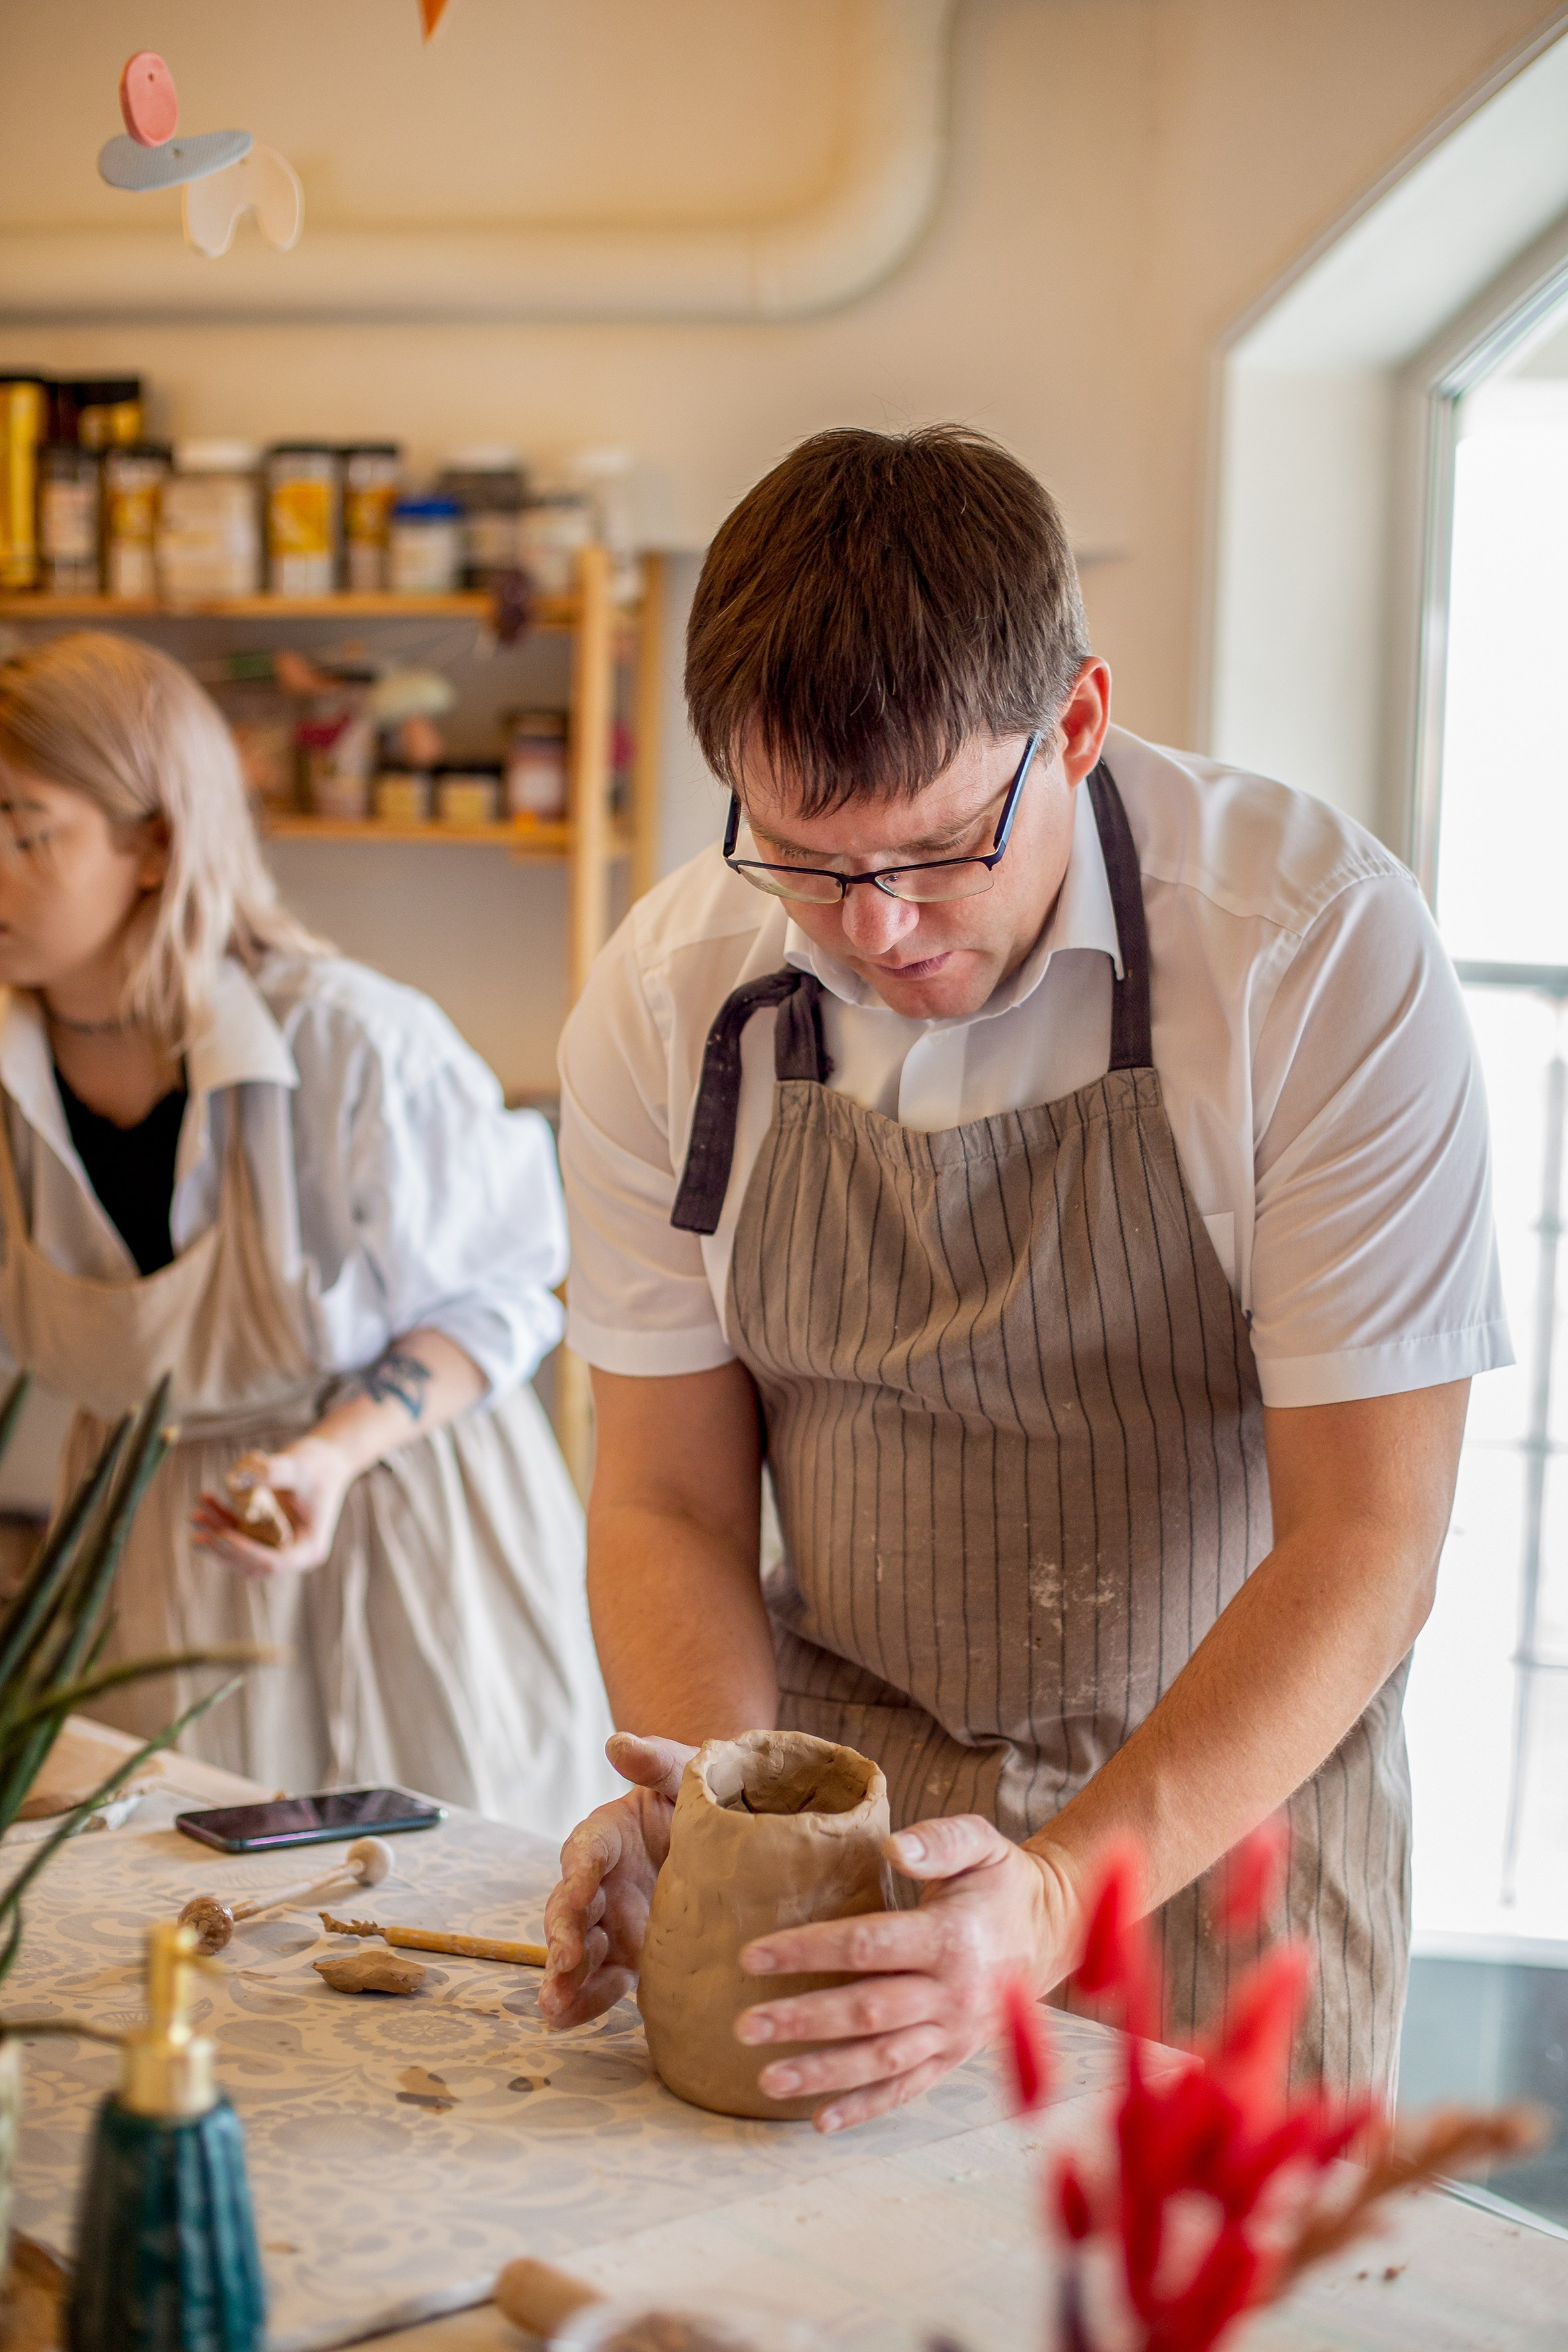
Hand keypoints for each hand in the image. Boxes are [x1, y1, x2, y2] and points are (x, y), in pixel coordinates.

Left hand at [190, 1436, 355, 1578]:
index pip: (274, 1563)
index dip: (246, 1552)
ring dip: (216, 1534)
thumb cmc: (317, 1464)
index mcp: (309, 1547)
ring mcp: (276, 1544)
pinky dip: (221, 1520)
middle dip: (223, 1549)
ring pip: (240, 1549)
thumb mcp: (297, 1466)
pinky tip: (205, 1501)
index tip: (222, 1535)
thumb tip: (238, 1480)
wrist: (324, 1460)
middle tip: (199, 1534)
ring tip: (196, 1515)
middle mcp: (292, 1552)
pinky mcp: (263, 1533)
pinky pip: (238, 1533)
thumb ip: (271, 1472)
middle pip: (252, 1562)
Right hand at [539, 1733, 694, 2027]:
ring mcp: (611, 1920)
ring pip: (577, 1950)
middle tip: (562, 1964)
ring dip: (563, 1977)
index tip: (579, 1892)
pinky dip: (584, 2000)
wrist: (728, 1834)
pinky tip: (567, 2021)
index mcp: (608, 1835)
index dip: (579, 1873)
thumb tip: (619, 1741)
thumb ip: (656, 1758)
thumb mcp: (686, 1771)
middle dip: (562, 1935)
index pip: (585, 1851)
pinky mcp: (628, 1953)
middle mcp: (601, 1881)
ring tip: (553, 2007)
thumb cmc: (702, 1793)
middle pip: (570, 1907)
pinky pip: (601, 1979)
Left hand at [734, 1813, 1077, 2133]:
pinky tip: (821, 2121)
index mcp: (951, 1937)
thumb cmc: (1002, 1882)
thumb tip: (893, 1848)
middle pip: (866, 2011)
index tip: (752, 1955)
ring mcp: (954, 2033)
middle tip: (744, 2025)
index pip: (866, 1946)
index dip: (807, 1951)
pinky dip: (865, 2108)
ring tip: (767, 2079)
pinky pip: (907, 2089)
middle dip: (801, 2021)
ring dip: (823, 2073)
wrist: (1053, 1932)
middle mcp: (953, 1993)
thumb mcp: (982, 1844)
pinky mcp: (954, 2057)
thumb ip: (941, 1840)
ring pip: (881, 2060)